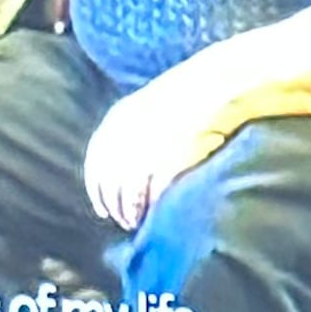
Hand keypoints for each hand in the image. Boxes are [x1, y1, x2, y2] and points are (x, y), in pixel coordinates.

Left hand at [83, 69, 227, 227]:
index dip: (97, 192)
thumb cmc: (185, 101)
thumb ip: (128, 134)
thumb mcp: (146, 109)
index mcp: (117, 120)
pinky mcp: (168, 162)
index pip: (96, 164)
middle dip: (115, 207)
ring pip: (129, 193)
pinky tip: (156, 216)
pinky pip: (153, 194)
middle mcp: (125, 135)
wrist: (214, 87)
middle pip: (111, 183)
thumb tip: (118, 170)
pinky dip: (152, 208)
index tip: (103, 211)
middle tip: (125, 223)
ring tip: (140, 225)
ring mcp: (146, 149)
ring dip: (131, 213)